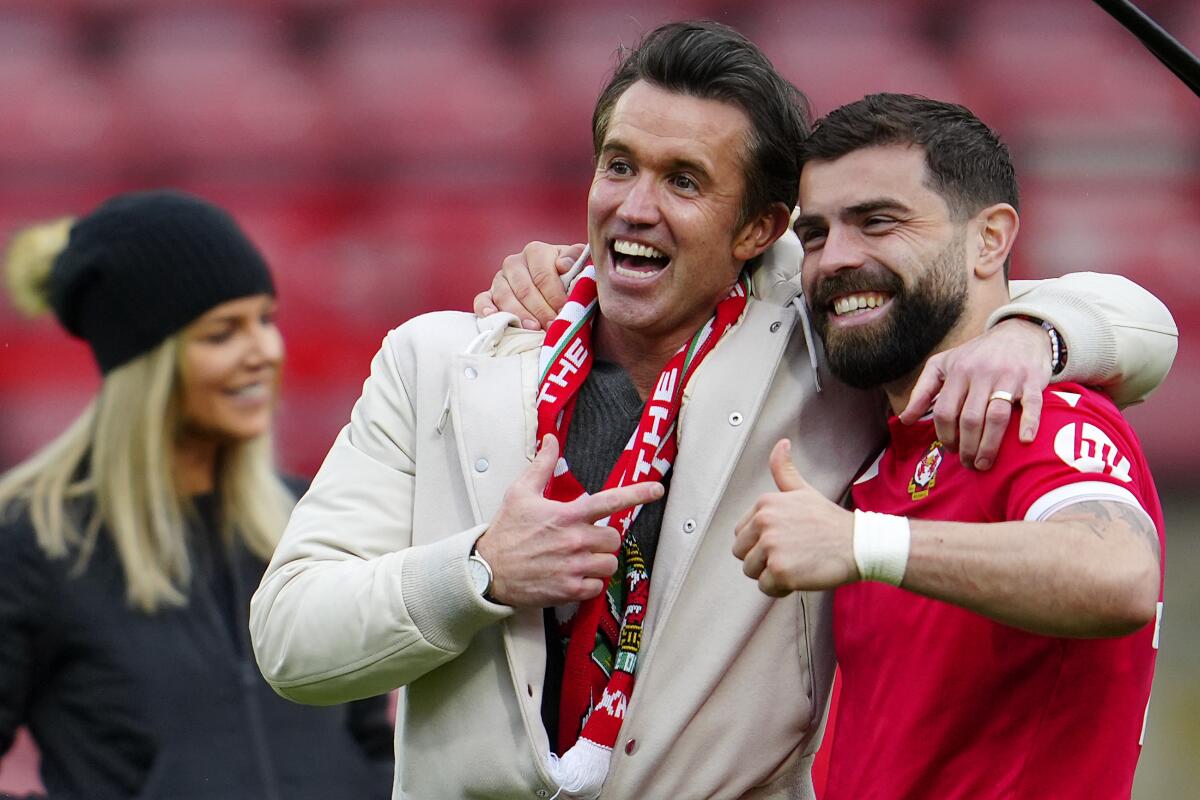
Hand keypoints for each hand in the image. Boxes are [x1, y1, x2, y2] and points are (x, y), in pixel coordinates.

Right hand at [472, 242, 584, 329]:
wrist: (554, 287)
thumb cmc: (568, 277)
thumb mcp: (577, 265)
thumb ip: (575, 259)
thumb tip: (563, 265)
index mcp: (536, 251)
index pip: (543, 275)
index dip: (555, 295)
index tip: (565, 312)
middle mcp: (514, 262)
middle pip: (525, 288)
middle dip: (540, 310)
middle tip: (552, 326)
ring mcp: (499, 278)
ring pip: (504, 296)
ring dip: (519, 314)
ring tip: (533, 328)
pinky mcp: (488, 294)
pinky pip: (482, 300)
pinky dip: (485, 309)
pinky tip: (493, 318)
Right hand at [475, 434, 662, 606]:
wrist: (487, 571)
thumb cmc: (505, 532)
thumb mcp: (520, 493)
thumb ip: (542, 465)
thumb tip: (551, 440)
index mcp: (567, 515)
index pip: (610, 501)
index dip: (637, 494)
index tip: (656, 490)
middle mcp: (575, 540)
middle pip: (614, 538)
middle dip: (604, 538)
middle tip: (586, 539)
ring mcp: (574, 567)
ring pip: (609, 564)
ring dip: (599, 562)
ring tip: (579, 559)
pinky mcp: (570, 590)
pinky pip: (597, 587)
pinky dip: (589, 583)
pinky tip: (573, 576)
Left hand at [732, 440, 856, 596]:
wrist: (860, 544)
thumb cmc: (830, 521)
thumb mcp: (803, 491)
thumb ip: (784, 470)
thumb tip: (781, 443)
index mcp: (764, 504)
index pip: (741, 534)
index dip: (761, 542)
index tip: (786, 540)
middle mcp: (763, 523)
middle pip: (741, 554)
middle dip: (762, 560)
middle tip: (791, 554)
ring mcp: (771, 547)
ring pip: (751, 571)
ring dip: (771, 575)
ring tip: (797, 564)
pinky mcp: (779, 571)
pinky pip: (765, 588)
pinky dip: (781, 588)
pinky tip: (801, 575)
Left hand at [900, 317, 1051, 469]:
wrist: (1019, 332)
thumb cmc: (976, 355)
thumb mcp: (943, 365)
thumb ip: (922, 391)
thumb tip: (904, 420)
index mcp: (958, 371)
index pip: (945, 411)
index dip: (945, 435)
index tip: (950, 450)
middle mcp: (982, 373)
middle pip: (970, 418)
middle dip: (967, 447)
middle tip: (968, 464)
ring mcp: (1008, 377)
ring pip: (996, 416)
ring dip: (989, 445)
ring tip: (984, 464)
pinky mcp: (1033, 380)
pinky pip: (1032, 405)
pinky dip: (1028, 424)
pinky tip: (1023, 442)